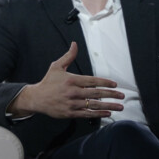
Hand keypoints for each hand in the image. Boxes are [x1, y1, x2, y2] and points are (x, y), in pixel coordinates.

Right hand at [9, 42, 123, 118]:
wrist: (36, 98)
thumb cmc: (47, 82)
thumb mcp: (56, 66)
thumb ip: (69, 56)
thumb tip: (75, 44)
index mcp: (71, 80)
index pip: (92, 81)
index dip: (105, 82)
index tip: (115, 84)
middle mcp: (73, 92)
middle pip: (96, 93)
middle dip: (111, 94)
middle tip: (121, 95)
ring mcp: (72, 103)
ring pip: (93, 104)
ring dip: (108, 106)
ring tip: (119, 106)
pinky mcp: (70, 113)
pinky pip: (87, 113)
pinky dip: (98, 113)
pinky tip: (107, 113)